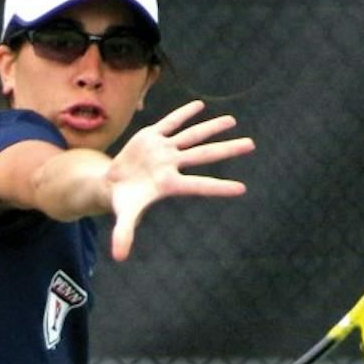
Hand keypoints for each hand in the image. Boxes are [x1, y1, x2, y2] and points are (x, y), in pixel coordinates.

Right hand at [107, 100, 254, 261]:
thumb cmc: (124, 201)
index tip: (241, 189)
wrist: (112, 183)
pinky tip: (200, 106)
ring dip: (211, 127)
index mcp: (169, 184)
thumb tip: (119, 258)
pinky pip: (171, 122)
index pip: (199, 185)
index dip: (219, 187)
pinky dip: (183, 114)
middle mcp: (172, 164)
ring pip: (192, 136)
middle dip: (227, 150)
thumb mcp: (124, 217)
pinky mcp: (152, 136)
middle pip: (204, 155)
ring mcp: (164, 149)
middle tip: (251, 145)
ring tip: (232, 121)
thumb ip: (124, 234)